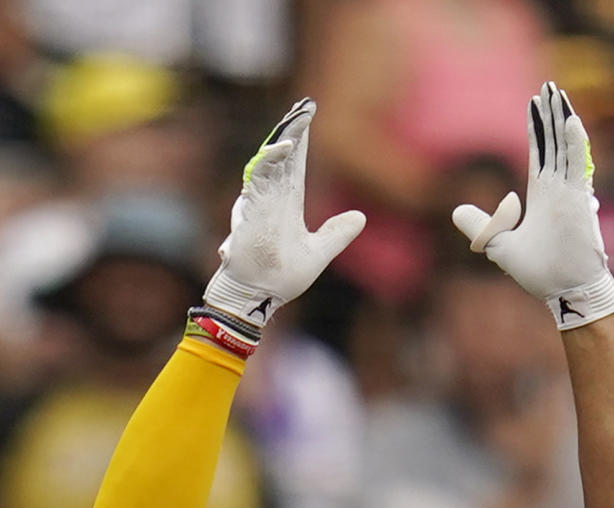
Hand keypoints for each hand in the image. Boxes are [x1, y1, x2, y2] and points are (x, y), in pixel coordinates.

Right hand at [202, 98, 364, 336]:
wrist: (259, 297)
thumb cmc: (281, 279)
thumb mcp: (318, 253)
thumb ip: (337, 234)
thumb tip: (360, 216)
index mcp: (288, 205)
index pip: (296, 164)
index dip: (302, 139)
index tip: (309, 114)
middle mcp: (274, 199)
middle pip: (284, 155)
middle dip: (294, 128)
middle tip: (305, 104)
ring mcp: (262, 202)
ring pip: (272, 161)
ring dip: (285, 137)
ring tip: (299, 116)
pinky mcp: (252, 210)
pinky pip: (260, 178)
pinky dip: (271, 160)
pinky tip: (285, 145)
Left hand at [452, 82, 613, 330]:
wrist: (562, 292)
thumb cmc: (539, 273)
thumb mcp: (499, 246)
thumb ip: (481, 226)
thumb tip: (456, 210)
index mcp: (543, 197)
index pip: (540, 153)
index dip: (537, 129)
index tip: (535, 104)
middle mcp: (558, 190)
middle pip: (553, 143)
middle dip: (551, 115)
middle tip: (549, 87)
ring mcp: (570, 193)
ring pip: (565, 147)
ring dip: (561, 119)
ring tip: (557, 93)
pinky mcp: (579, 201)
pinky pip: (577, 165)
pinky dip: (574, 142)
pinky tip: (570, 120)